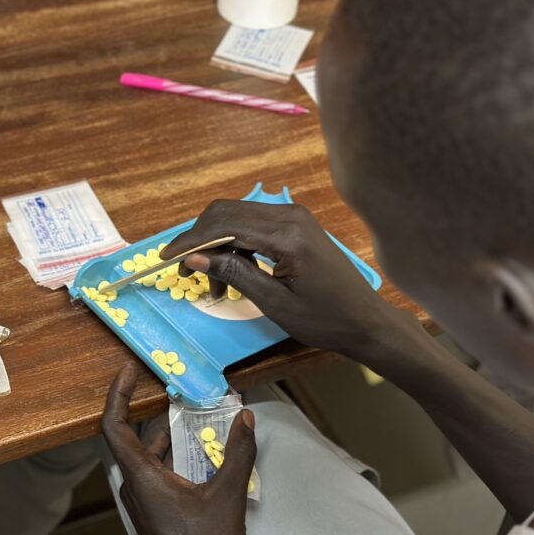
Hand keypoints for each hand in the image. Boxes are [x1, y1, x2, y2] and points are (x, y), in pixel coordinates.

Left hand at [101, 366, 255, 534]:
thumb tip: (246, 418)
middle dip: (157, 412)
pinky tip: (204, 453)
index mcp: (141, 479)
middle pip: (136, 439)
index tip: (130, 370)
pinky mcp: (156, 515)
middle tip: (180, 389)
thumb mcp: (229, 495)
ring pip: (150, 458)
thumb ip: (237, 453)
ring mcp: (144, 504)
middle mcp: (135, 488)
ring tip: (200, 415)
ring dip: (172, 436)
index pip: (114, 426)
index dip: (118, 394)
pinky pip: (159, 475)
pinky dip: (177, 458)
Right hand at [163, 199, 395, 357]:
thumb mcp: (274, 302)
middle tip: (187, 274)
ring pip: (236, 218)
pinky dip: (235, 247)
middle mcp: (289, 215)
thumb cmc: (324, 319)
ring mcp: (294, 217)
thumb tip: (196, 256)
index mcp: (286, 235)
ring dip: (216, 246)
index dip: (191, 241)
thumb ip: (235, 274)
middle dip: (200, 241)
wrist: (365, 321)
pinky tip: (233, 276)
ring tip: (214, 288)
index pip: (224, 225)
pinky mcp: (296, 224)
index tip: (168, 260)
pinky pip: (253, 226)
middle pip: (226, 213)